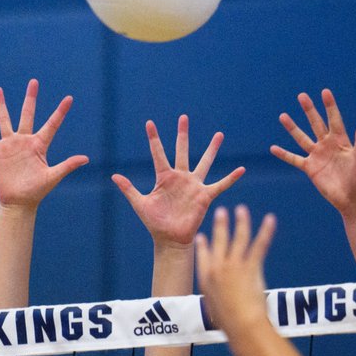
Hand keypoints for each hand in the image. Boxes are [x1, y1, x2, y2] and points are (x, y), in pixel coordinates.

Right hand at [0, 79, 86, 208]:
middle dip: (30, 99)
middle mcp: (24, 141)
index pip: (52, 124)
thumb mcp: (53, 177)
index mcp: (39, 145)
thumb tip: (86, 159)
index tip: (69, 98)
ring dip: (1, 105)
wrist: (18, 201)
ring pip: (4, 120)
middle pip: (27, 114)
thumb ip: (67, 166)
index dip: (60, 112)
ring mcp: (9, 144)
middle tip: (34, 82)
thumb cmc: (37, 191)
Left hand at [113, 116, 244, 248]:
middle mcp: (180, 177)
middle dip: (182, 134)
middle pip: (182, 150)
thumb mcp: (140, 204)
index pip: (158, 153)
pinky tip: (241, 169)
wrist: (170, 239)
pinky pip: (220, 185)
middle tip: (183, 117)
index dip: (154, 138)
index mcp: (164, 177)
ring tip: (219, 134)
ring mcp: (194, 185)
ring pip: (204, 162)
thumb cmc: (155, 223)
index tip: (149, 123)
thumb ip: (129, 189)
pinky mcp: (204, 196)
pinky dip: (230, 178)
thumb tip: (114, 176)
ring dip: (211, 149)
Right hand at [196, 205, 275, 334]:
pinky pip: (260, 245)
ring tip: (241, 210)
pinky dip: (266, 231)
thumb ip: (216, 304)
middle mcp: (217, 268)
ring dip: (241, 222)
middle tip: (221, 212)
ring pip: (238, 238)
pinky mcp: (251, 266)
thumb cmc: (230, 325)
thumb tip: (218, 312)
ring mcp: (234, 265)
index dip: (203, 245)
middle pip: (219, 241)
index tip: (202, 236)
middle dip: (221, 225)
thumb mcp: (216, 314)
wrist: (241, 326)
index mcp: (206, 280)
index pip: (202, 256)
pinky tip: (270, 220)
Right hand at [271, 89, 355, 212]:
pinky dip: (284, 154)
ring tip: (283, 116)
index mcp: (341, 141)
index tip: (325, 92)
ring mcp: (318, 156)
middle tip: (302, 96)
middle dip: (309, 110)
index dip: (330, 106)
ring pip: (302, 138)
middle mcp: (328, 145)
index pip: (334, 119)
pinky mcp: (310, 168)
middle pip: (316, 124)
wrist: (352, 199)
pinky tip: (273, 148)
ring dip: (292, 128)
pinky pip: (294, 159)